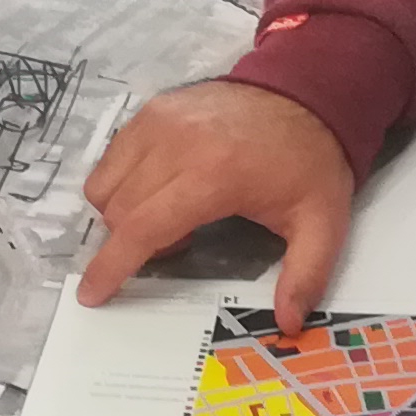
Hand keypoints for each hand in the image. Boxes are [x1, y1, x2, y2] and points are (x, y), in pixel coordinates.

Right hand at [77, 80, 355, 329]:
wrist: (305, 91)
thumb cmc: (310, 162)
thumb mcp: (323, 223)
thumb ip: (306, 275)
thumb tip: (287, 324)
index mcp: (213, 176)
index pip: (144, 228)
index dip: (112, 266)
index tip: (91, 294)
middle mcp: (175, 144)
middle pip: (118, 211)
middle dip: (130, 244)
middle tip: (180, 244)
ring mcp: (158, 120)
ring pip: (105, 184)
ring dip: (121, 214)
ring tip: (171, 215)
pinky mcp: (152, 108)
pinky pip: (111, 156)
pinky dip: (122, 183)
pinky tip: (161, 188)